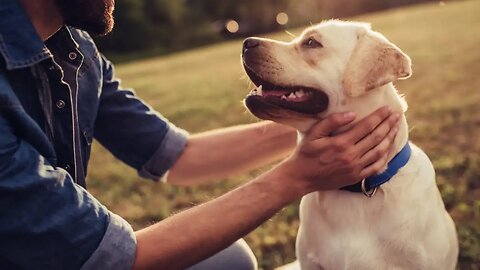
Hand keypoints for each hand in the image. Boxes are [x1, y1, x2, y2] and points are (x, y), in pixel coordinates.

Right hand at [279, 106, 399, 193]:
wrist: (301, 177)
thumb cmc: (305, 153)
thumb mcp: (313, 134)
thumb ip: (331, 122)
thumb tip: (352, 114)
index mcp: (341, 143)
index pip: (366, 126)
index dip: (379, 116)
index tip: (388, 109)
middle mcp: (351, 155)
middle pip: (376, 137)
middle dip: (388, 125)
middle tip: (397, 115)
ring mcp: (355, 168)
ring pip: (379, 151)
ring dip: (389, 139)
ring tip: (395, 128)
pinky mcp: (355, 177)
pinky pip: (375, 167)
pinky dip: (385, 157)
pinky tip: (388, 149)